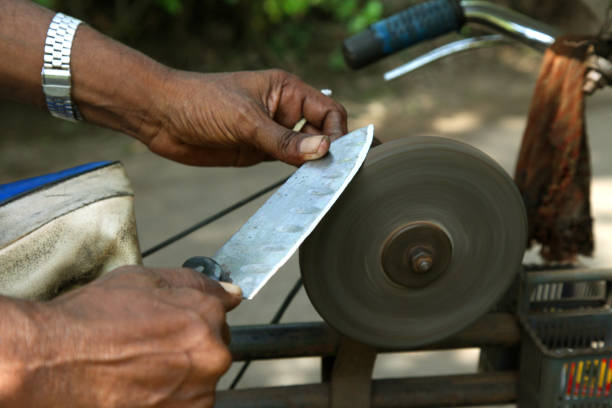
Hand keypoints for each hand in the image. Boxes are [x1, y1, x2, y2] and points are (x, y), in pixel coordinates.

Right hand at [10, 266, 240, 407]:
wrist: (50, 361)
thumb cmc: (91, 319)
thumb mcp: (143, 279)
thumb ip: (195, 284)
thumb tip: (231, 292)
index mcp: (207, 315)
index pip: (222, 311)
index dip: (194, 314)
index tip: (176, 323)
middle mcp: (212, 355)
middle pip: (213, 348)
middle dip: (188, 346)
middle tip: (148, 347)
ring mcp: (198, 393)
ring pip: (200, 380)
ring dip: (180, 376)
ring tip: (138, 370)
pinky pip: (186, 404)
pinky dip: (169, 399)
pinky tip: (138, 388)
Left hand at [145, 69, 347, 165]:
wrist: (161, 117)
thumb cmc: (200, 102)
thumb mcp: (246, 120)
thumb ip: (284, 141)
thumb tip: (323, 151)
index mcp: (286, 90)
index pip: (327, 111)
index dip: (337, 132)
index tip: (338, 156)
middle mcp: (283, 110)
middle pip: (321, 132)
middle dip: (327, 151)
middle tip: (330, 174)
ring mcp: (271, 132)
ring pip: (306, 150)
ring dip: (312, 164)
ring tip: (317, 182)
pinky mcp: (258, 151)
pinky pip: (287, 162)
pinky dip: (296, 174)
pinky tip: (301, 184)